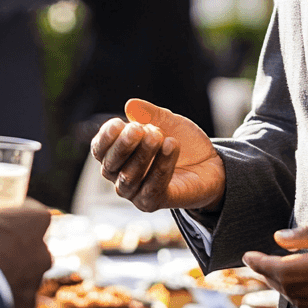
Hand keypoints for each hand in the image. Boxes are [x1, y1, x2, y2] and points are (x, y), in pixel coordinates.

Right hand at [90, 98, 224, 212]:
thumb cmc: (179, 141)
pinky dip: (160, 167)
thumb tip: (131, 105)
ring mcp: (135, 192)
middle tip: (138, 129)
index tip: (119, 123)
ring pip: (129, 177)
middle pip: (110, 165)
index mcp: (117, 154)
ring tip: (158, 136)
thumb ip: (150, 114)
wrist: (208, 163)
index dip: (106, 137)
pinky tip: (170, 147)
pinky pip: (151, 188)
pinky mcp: (153, 202)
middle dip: (123, 145)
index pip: (99, 149)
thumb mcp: (167, 121)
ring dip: (143, 155)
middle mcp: (120, 176)